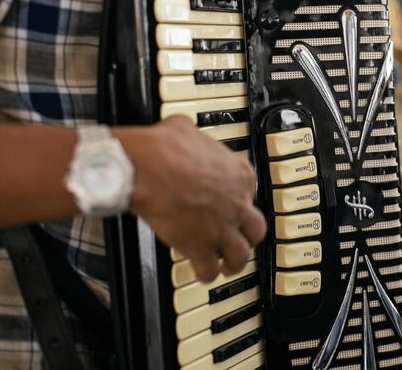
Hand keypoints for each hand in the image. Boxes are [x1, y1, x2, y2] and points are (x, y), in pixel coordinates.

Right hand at [118, 116, 265, 282]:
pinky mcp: (200, 246)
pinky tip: (201, 272)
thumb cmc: (163, 148)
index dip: (240, 200)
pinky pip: (209, 270)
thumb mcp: (184, 127)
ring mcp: (221, 227)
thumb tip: (182, 130)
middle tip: (238, 237)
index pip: (251, 192)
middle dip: (248, 235)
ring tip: (226, 264)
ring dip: (233, 261)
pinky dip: (206, 274)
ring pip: (240, 255)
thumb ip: (193, 135)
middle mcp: (237, 203)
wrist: (145, 168)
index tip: (230, 203)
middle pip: (256, 228)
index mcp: (239, 175)